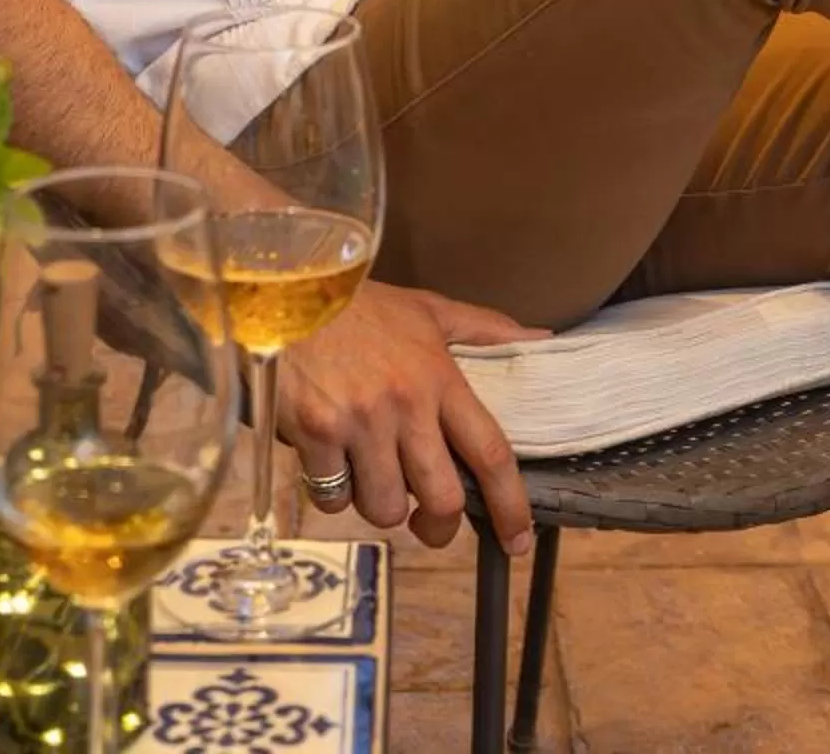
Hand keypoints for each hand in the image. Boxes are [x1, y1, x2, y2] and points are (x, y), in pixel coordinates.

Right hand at [277, 278, 545, 553]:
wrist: (286, 289)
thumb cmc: (361, 306)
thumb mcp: (427, 310)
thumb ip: (486, 330)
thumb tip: (543, 340)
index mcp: (439, 376)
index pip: (489, 452)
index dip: (509, 505)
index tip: (518, 540)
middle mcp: (405, 404)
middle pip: (441, 499)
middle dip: (439, 527)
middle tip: (429, 523)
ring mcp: (358, 422)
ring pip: (385, 508)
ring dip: (381, 504)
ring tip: (371, 473)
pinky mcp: (314, 434)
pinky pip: (332, 499)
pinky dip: (333, 491)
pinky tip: (329, 460)